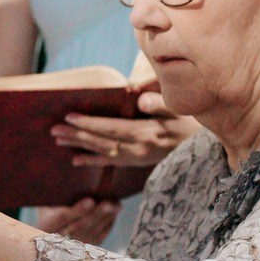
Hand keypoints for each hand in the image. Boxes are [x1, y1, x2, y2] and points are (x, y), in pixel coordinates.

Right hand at [35, 197, 120, 244]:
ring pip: (92, 233)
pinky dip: (108, 224)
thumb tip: (70, 175)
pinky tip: (114, 212)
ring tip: (117, 206)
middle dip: (96, 215)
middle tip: (109, 204)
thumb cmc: (48, 209)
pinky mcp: (85, 248)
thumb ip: (57, 194)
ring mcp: (72, 245)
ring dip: (106, 219)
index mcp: (46, 224)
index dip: (77, 210)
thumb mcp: (46, 201)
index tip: (90, 201)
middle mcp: (58, 238)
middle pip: (80, 228)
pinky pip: (99, 237)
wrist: (48, 231)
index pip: (63, 217)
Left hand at [52, 83, 196, 167]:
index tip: (69, 118)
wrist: (206, 144)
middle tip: (54, 131)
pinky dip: (93, 161)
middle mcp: (140, 149)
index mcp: (147, 133)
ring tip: (59, 142)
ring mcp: (139, 158)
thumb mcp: (180, 108)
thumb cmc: (192, 120)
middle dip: (77, 136)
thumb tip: (139, 97)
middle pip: (102, 142)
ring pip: (104, 153)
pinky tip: (76, 160)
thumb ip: (160, 103)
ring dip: (80, 147)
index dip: (89, 124)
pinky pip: (112, 163)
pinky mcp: (140, 162)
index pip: (112, 128)